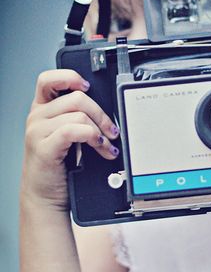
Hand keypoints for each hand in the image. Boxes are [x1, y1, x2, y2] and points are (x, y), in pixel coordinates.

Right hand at [22, 69, 119, 209]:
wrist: (45, 195)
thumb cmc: (59, 165)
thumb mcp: (66, 135)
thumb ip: (77, 118)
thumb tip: (106, 113)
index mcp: (41, 109)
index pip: (48, 79)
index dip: (70, 77)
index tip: (88, 87)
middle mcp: (37, 116)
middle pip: (77, 98)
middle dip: (102, 114)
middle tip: (112, 130)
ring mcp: (38, 131)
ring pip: (79, 115)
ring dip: (101, 131)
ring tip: (107, 145)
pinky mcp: (44, 147)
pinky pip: (73, 131)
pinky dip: (92, 137)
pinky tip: (100, 147)